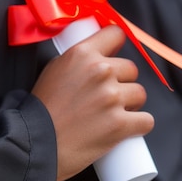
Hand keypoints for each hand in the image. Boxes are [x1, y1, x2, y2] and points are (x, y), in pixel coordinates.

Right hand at [32, 25, 153, 180]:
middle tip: (106, 97)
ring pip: (140, 94)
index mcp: (82, 54)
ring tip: (112, 114)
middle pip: (131, 69)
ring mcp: (112, 97)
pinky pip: (147, 120)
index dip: (117, 47)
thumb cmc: (41, 112)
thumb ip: (80, 60)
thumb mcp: (54, 70)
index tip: (116, 56)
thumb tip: (99, 55)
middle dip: (122, 82)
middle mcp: (100, 71)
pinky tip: (127, 128)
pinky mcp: (120, 123)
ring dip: (131, 104)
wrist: (34, 146)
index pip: (116, 34)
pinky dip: (138, 126)